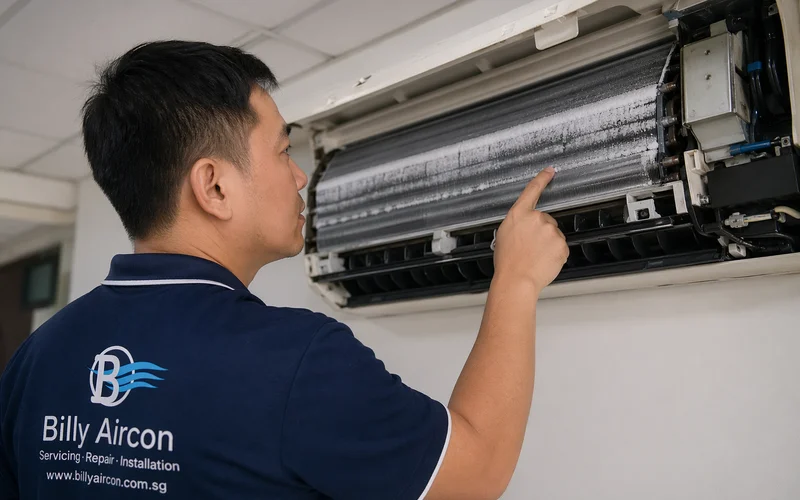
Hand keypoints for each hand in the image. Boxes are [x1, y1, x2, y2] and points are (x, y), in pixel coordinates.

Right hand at [492, 167, 568, 294]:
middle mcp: (537, 218)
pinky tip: (543, 262)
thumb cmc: (507, 262)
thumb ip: (518, 224)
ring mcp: (551, 231)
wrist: (516, 279)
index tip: (550, 170)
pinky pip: (561, 248)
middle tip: (530, 248)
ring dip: (548, 245)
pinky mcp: (562, 244)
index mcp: (519, 214)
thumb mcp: (505, 235)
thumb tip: (527, 227)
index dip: (542, 179)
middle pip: (546, 220)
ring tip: (535, 257)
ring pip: (554, 235)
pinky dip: (554, 255)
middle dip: (541, 232)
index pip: (532, 191)